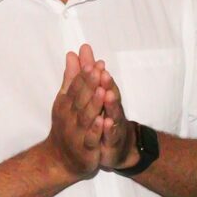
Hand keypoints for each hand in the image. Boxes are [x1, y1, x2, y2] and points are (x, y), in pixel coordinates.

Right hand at [46, 45, 111, 179]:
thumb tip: (72, 54)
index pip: (76, 86)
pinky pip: (90, 138)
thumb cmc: (66, 125)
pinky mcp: (84, 148)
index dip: (85, 75)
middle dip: (89, 84)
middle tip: (98, 70)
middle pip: (80, 98)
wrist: (59, 159)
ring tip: (102, 91)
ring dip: (94, 104)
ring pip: (85, 117)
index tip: (94, 62)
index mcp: (66, 103)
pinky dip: (95, 130)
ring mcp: (76, 132)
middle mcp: (69, 116)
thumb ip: (72, 78)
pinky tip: (102, 121)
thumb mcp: (66, 99)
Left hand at [87, 46, 135, 169]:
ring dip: (111, 104)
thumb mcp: (95, 94)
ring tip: (107, 94)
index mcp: (105, 97)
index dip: (98, 75)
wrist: (115, 148)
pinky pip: (111, 135)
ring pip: (113, 114)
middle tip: (103, 73)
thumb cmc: (104, 118)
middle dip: (106, 85)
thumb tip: (82, 49)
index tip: (94, 62)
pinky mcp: (113, 142)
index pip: (102, 84)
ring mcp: (114, 126)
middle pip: (110, 95)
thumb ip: (87, 73)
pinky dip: (109, 129)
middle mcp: (111, 109)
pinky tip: (106, 123)